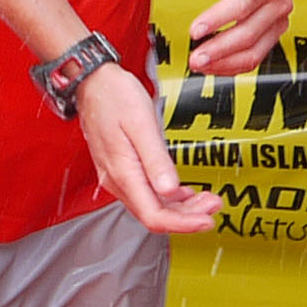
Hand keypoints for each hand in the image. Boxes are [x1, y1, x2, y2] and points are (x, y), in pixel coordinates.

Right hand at [76, 64, 216, 235]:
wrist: (92, 82)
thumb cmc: (114, 95)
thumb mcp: (141, 123)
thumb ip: (156, 159)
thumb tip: (171, 190)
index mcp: (123, 172)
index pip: (153, 215)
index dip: (182, 224)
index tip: (206, 220)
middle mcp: (118, 180)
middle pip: (154, 214)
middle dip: (188, 216)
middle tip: (214, 204)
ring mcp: (118, 175)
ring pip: (151, 205)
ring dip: (181, 207)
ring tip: (205, 198)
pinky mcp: (121, 168)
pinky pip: (146, 193)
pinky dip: (168, 196)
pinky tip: (183, 192)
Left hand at [185, 0, 289, 75]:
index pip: (242, 6)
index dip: (217, 21)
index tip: (194, 30)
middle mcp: (280, 3)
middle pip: (248, 34)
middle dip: (218, 50)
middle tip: (194, 58)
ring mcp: (278, 22)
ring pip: (254, 52)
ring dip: (224, 63)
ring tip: (199, 65)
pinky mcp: (272, 34)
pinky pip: (254, 57)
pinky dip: (232, 66)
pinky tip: (212, 66)